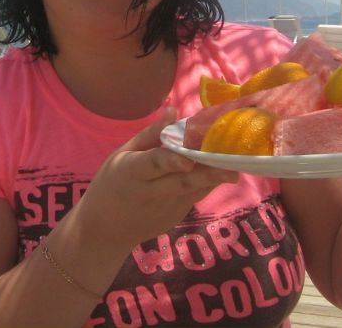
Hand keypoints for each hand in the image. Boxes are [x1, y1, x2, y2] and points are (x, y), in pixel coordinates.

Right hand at [75, 107, 237, 248]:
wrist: (105, 229)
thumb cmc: (111, 183)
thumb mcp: (122, 154)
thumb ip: (150, 135)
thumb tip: (174, 111)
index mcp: (132, 172)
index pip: (153, 164)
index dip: (172, 161)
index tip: (189, 159)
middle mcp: (150, 192)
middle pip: (182, 181)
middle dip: (207, 173)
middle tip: (232, 166)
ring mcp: (165, 208)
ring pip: (194, 191)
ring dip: (214, 179)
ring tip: (236, 168)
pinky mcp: (175, 217)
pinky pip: (195, 197)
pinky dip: (207, 185)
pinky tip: (222, 174)